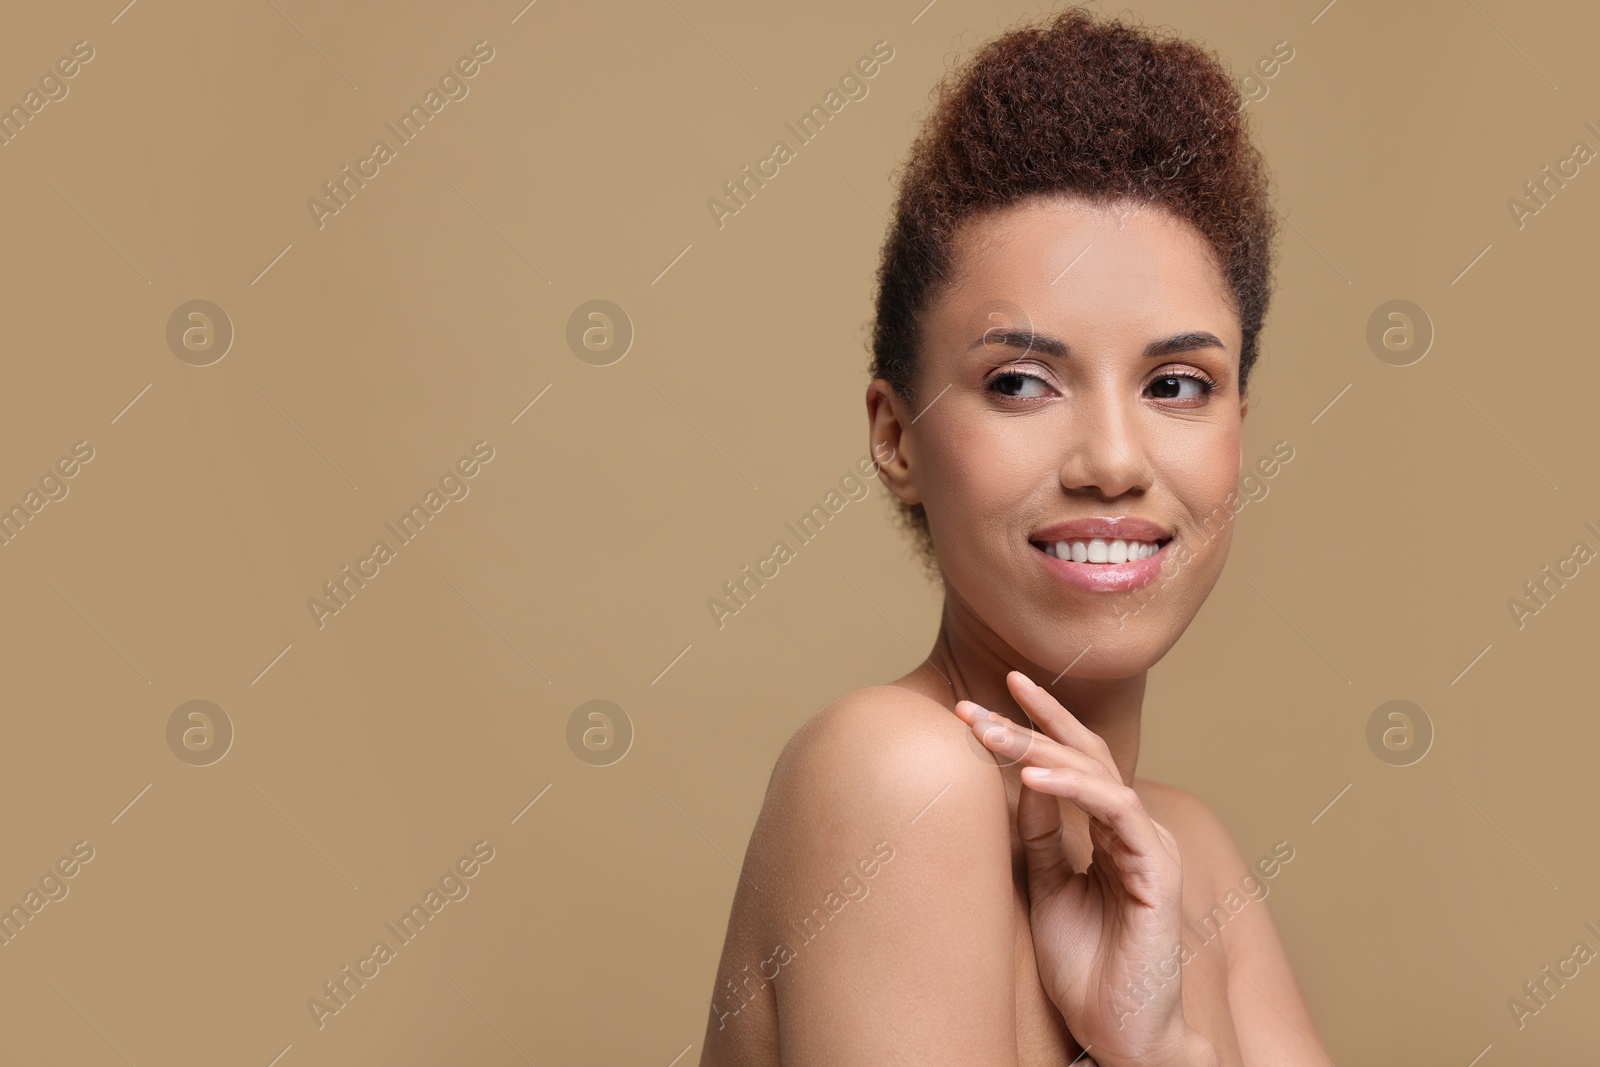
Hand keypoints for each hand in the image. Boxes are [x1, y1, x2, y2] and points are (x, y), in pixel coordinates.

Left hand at [952, 671, 1203, 1066]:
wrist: (1119, 1032)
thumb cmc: (1086, 967)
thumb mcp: (1047, 889)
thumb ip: (1040, 837)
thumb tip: (1021, 782)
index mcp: (1111, 832)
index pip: (1075, 761)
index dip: (1036, 724)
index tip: (984, 699)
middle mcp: (1135, 830)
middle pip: (1084, 756)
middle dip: (1027, 725)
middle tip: (971, 707)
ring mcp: (1150, 847)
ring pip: (1096, 775)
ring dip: (1039, 750)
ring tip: (990, 734)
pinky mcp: (1157, 872)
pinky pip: (1117, 813)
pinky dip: (1074, 791)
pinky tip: (1031, 780)